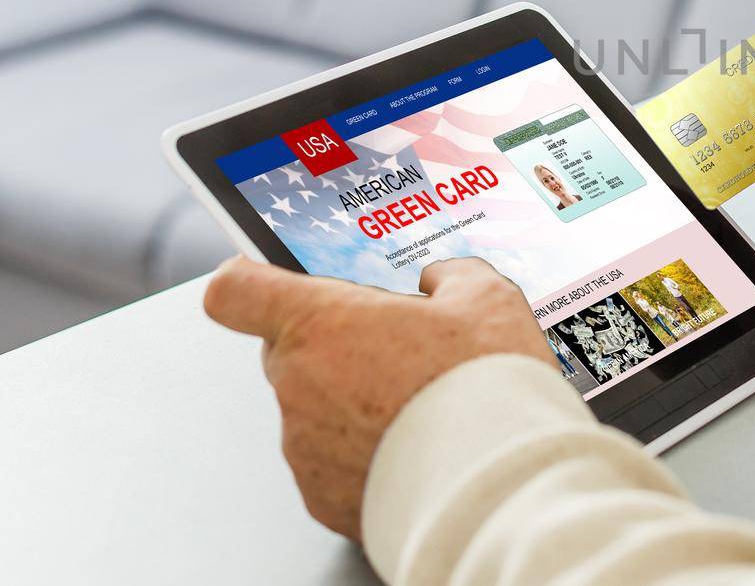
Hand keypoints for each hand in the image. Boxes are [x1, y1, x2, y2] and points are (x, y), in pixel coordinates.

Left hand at [203, 256, 552, 538]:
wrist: (495, 485)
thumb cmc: (484, 387)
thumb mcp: (487, 300)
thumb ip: (450, 277)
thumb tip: (438, 281)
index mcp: (322, 322)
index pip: (236, 291)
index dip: (250, 283)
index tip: (267, 283)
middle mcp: (298, 384)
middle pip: (288, 352)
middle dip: (336, 348)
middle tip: (397, 353)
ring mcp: (304, 447)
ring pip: (315, 411)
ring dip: (354, 406)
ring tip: (422, 411)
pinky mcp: (321, 498)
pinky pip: (332, 464)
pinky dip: (365, 457)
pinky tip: (417, 452)